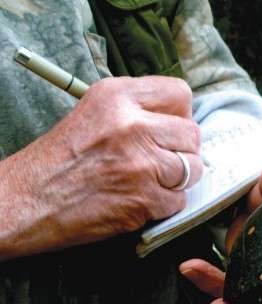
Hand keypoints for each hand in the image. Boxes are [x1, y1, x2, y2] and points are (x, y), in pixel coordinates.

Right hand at [0, 76, 202, 258]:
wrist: (23, 202)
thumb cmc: (56, 160)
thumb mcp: (94, 113)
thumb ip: (137, 110)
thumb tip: (179, 120)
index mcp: (118, 96)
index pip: (180, 94)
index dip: (180, 114)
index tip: (171, 127)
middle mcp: (132, 125)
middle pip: (192, 133)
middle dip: (182, 149)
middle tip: (162, 159)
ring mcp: (140, 163)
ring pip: (192, 168)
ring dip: (177, 179)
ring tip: (152, 181)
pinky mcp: (143, 199)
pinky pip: (179, 200)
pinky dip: (165, 204)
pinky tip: (141, 200)